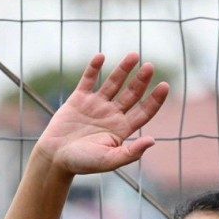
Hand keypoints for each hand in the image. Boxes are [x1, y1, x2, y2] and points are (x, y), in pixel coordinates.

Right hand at [34, 53, 169, 175]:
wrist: (54, 158)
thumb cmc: (82, 163)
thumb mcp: (109, 160)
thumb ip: (131, 152)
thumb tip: (153, 141)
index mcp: (121, 129)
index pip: (144, 112)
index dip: (155, 99)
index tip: (165, 86)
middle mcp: (111, 115)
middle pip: (131, 94)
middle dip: (141, 80)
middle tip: (150, 66)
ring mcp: (96, 105)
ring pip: (113, 83)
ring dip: (123, 69)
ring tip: (134, 55)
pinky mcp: (78, 99)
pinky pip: (88, 80)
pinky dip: (94, 68)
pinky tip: (101, 57)